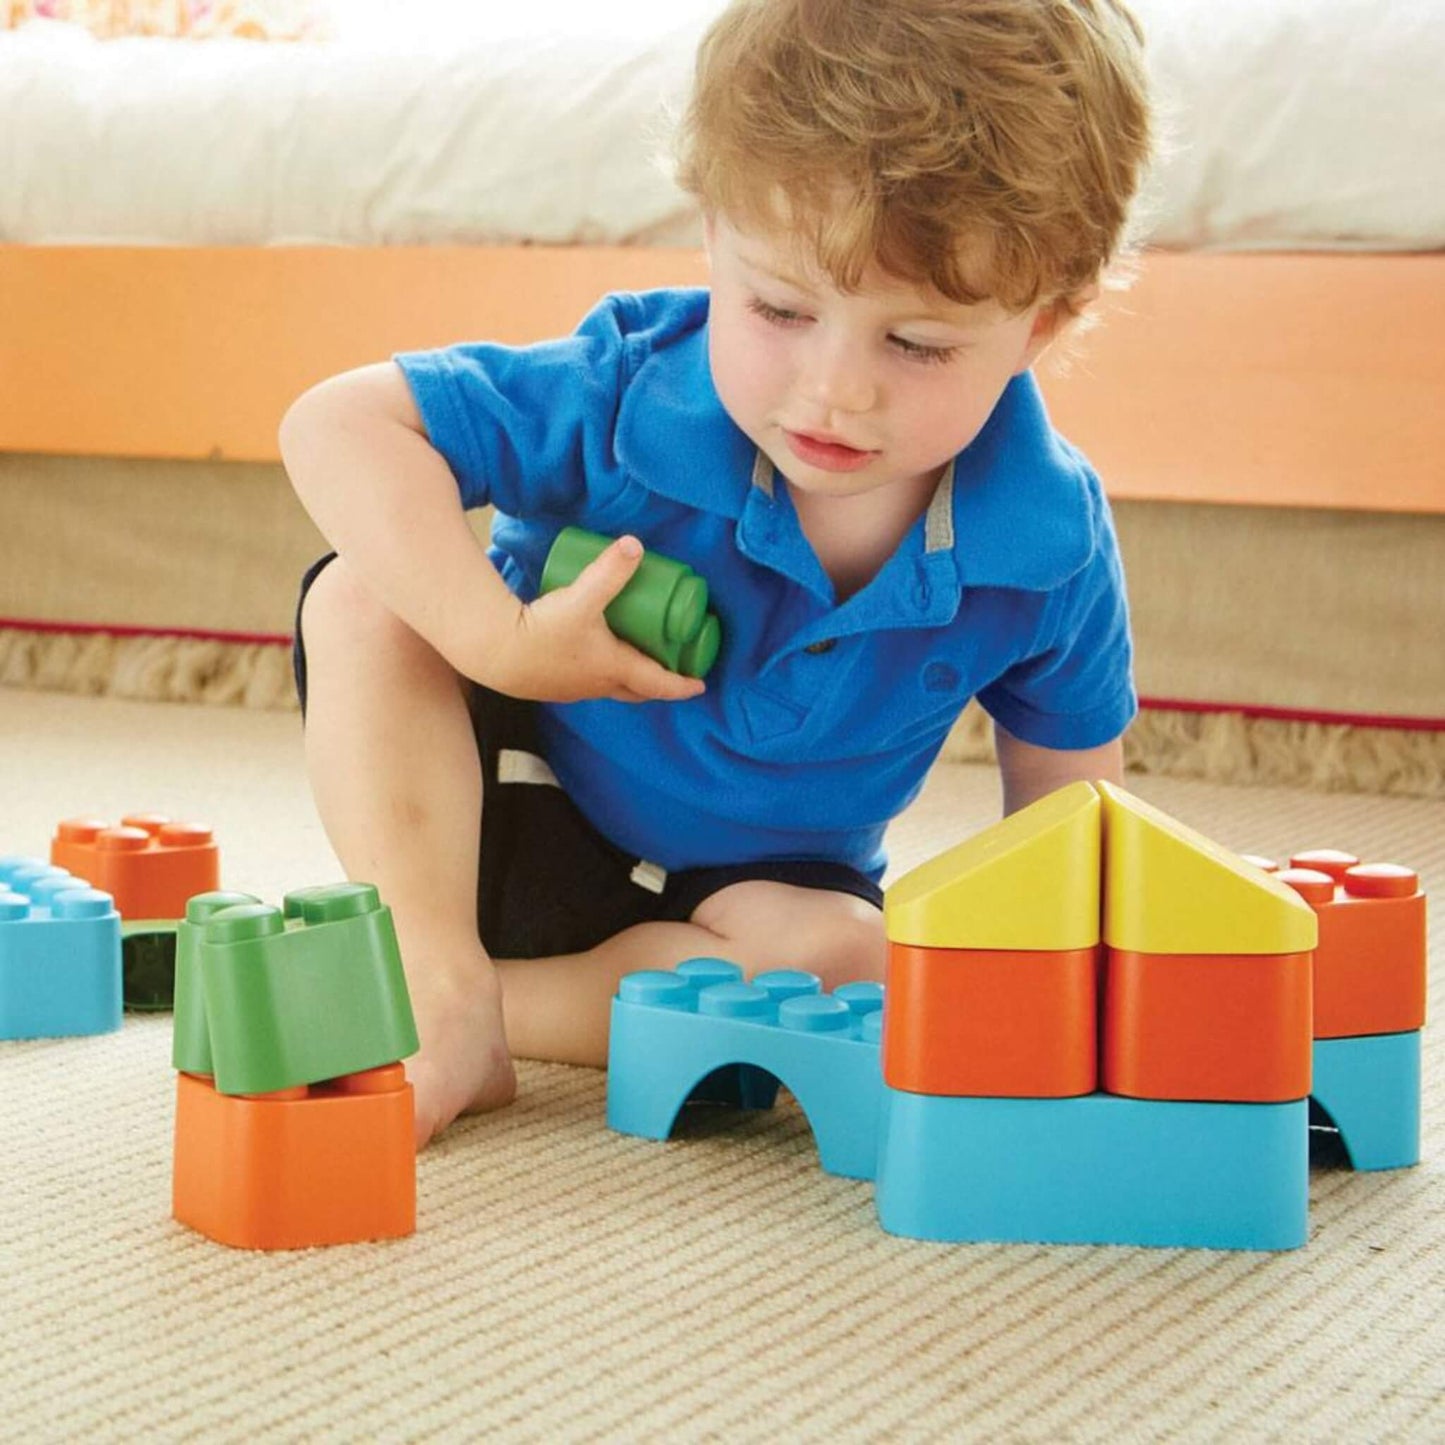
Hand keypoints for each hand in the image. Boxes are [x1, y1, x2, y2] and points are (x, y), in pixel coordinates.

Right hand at [487, 536, 707, 703]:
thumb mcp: (581, 598)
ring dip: (627, 677)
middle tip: (671, 671)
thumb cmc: (541, 631)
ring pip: (610, 687)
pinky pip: (585, 681)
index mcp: (613, 669)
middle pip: (637, 690)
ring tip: (634, 657)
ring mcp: (572, 689)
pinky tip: (589, 655)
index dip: (682, 684)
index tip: (699, 684)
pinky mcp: (550, 685)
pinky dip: (598, 673)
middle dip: (657, 683)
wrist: (492, 652)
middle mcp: (597, 685)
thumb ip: (609, 571)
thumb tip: (635, 544)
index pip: (658, 684)